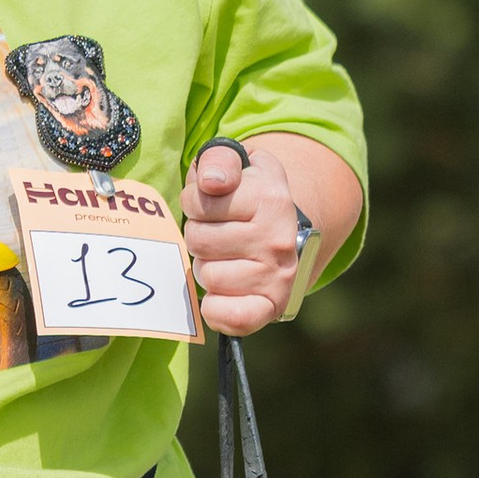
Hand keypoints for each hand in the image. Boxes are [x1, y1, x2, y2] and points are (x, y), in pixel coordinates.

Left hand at [183, 140, 303, 334]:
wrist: (284, 227)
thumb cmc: (248, 194)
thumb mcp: (238, 163)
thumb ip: (218, 159)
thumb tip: (212, 183)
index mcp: (270, 198)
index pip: (200, 201)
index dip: (195, 201)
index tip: (212, 201)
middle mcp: (279, 239)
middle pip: (199, 241)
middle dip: (199, 235)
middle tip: (219, 233)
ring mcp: (279, 275)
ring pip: (208, 276)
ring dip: (207, 267)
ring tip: (226, 257)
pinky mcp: (273, 305)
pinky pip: (233, 318)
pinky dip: (217, 309)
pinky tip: (222, 293)